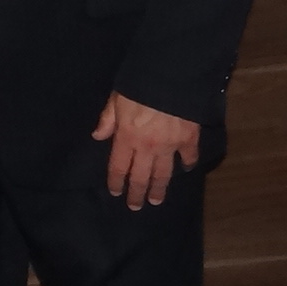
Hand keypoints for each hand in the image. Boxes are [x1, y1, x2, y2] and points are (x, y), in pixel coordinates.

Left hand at [92, 92, 201, 208]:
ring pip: (163, 174)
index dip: (116, 181)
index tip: (116, 192)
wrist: (171, 79)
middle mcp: (147, 147)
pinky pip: (188, 156)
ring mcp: (170, 146)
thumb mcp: (116, 99)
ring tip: (157, 200)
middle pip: (140, 177)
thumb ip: (107, 119)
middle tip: (135, 207)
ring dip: (159, 188)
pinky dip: (187, 164)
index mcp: (126, 137)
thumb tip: (98, 136)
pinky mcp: (189, 139)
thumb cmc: (138, 86)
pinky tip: (185, 170)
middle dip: (136, 193)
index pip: (118, 166)